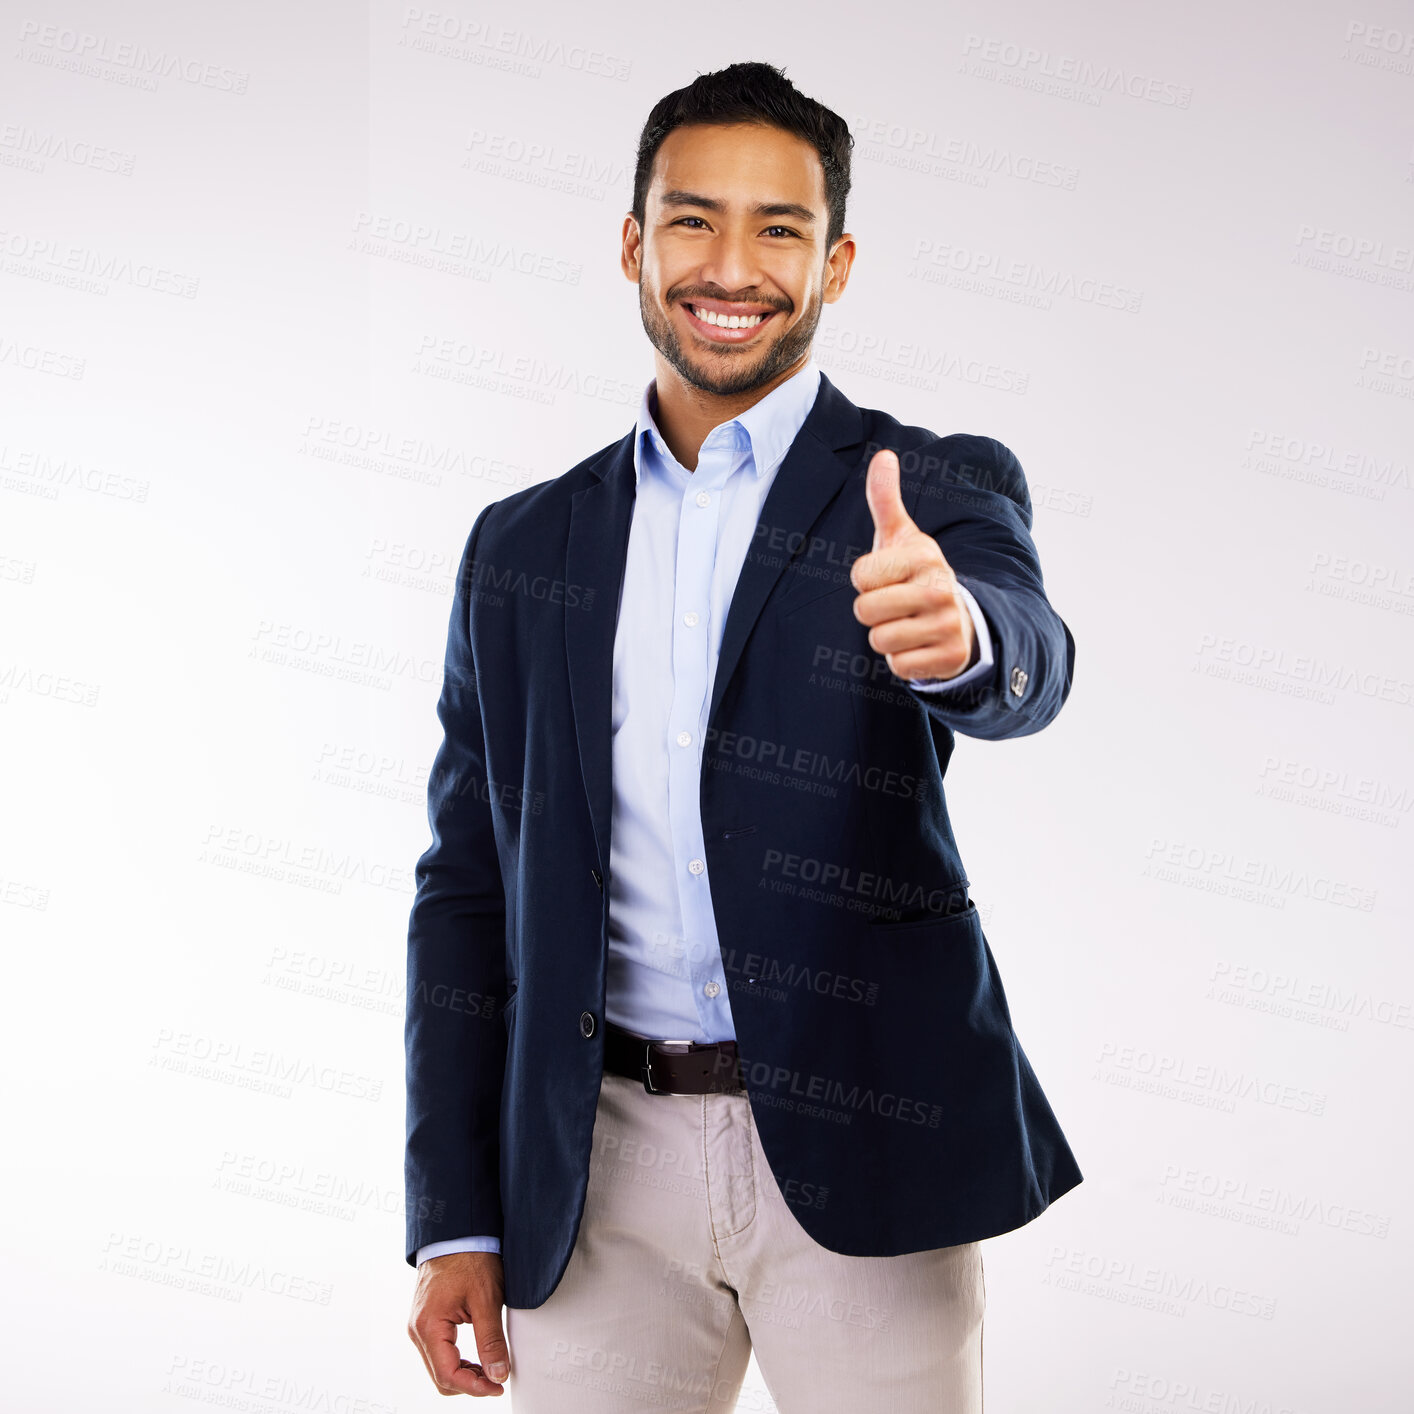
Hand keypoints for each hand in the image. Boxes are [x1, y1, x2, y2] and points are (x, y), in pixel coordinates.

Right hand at [408, 1250, 510, 1396]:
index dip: (475, 1387)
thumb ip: (491, 1340)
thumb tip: (497, 1374)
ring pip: (438, 1366)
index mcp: (428, 1326)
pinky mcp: (426, 1320)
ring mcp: (419, 1325)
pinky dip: (457, 1360)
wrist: (457, 1231)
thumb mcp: (486, 1300)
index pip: (447, 1375)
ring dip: (464, 1373)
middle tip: (497, 1380)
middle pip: (440, 1376)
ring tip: (490, 1368)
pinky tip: (476, 1357)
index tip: (497, 1386)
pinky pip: (438, 1352)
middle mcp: (417, 1329)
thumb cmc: (469, 1257)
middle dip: (469, 1384)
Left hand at [851, 448, 975, 680]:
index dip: (865, 581)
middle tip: (895, 605)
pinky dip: (903, 660)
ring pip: (880, 640)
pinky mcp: (950, 658)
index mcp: (925, 557)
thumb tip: (883, 454)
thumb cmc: (917, 575)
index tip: (887, 577)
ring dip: (886, 637)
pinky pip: (899, 666)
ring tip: (907, 624)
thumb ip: (885, 500)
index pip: (860, 576)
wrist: (961, 619)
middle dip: (872, 612)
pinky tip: (919, 645)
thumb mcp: (902, 538)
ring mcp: (949, 625)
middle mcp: (941, 589)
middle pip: (865, 611)